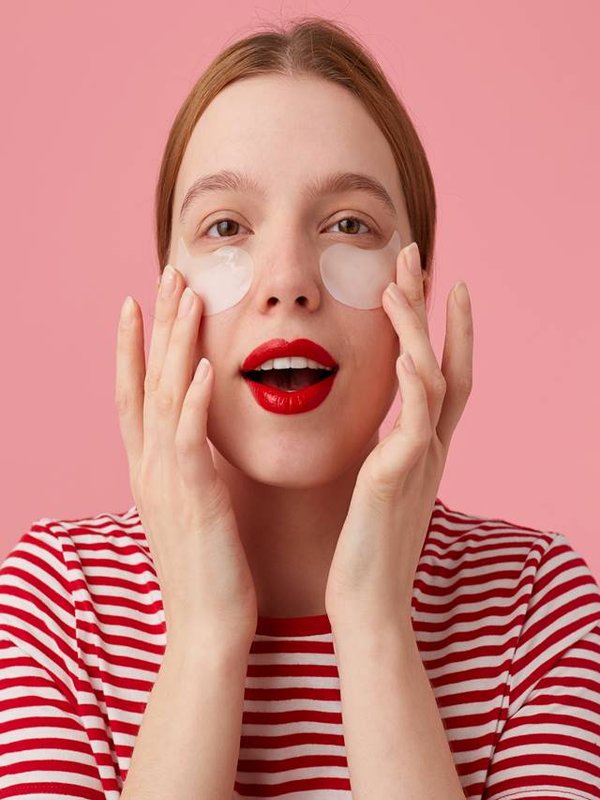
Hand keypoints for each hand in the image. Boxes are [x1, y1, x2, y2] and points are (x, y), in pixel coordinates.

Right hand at [114, 267, 257, 651]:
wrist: (207, 628)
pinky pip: (190, 441)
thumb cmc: (209, 570)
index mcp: (152, 468)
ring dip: (173, 345)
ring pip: (164, 397)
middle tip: (168, 275)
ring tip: (185, 297)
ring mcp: (166, 481)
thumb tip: (201, 443)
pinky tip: (202, 366)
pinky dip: (192, 401)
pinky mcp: (193, 500)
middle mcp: (150, 466)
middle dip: (156, 325)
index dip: (134, 346)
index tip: (140, 303)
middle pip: (147, 380)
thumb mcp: (193, 509)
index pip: (135, 393)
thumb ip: (192, 471)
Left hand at [324, 243, 472, 631]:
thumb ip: (382, 455)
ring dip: (418, 328)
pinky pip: (416, 419)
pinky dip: (414, 381)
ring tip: (402, 280)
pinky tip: (406, 348)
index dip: (439, 328)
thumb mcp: (376, 489)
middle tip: (416, 256)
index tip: (428, 284)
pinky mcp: (399, 478)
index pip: (438, 374)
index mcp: (419, 449)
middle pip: (444, 361)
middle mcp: (429, 448)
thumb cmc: (364, 551)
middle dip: (431, 308)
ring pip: (433, 378)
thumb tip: (374, 433)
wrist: (366, 605)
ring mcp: (421, 461)